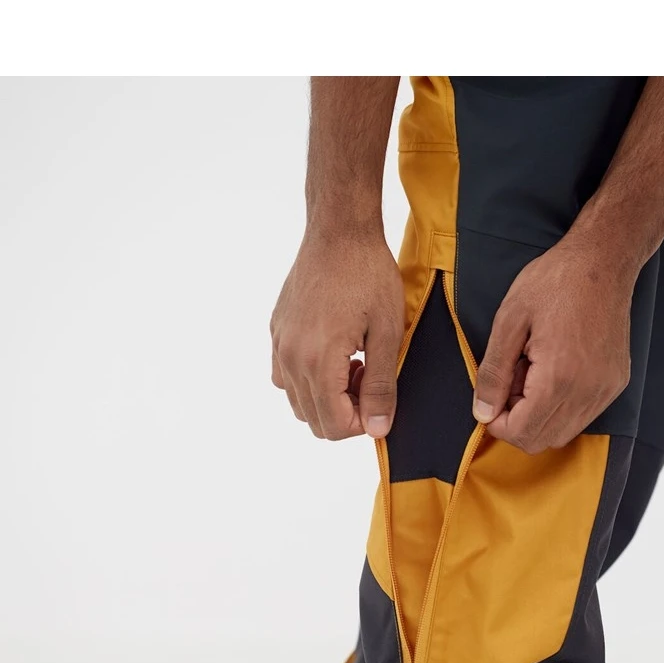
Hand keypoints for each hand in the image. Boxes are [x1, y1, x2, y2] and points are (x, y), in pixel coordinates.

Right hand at [270, 230, 403, 439]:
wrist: (340, 233)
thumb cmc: (368, 276)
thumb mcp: (386, 333)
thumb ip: (381, 386)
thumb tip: (378, 429)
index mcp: (318, 361)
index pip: (334, 426)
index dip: (363, 423)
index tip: (381, 399)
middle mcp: (290, 357)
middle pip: (314, 419)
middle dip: (347, 413)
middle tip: (370, 379)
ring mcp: (279, 344)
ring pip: (298, 402)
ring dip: (328, 397)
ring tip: (354, 365)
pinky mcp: (277, 331)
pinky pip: (284, 376)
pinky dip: (309, 379)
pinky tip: (334, 354)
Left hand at [473, 238, 635, 452]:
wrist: (602, 261)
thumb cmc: (554, 282)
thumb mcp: (509, 322)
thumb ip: (493, 373)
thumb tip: (482, 412)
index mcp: (558, 378)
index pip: (521, 433)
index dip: (497, 423)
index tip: (492, 395)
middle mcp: (587, 392)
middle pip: (541, 440)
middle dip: (517, 420)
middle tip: (513, 379)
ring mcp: (605, 390)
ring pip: (563, 433)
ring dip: (539, 414)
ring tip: (533, 372)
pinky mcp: (616, 384)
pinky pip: (582, 416)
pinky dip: (561, 406)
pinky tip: (555, 370)